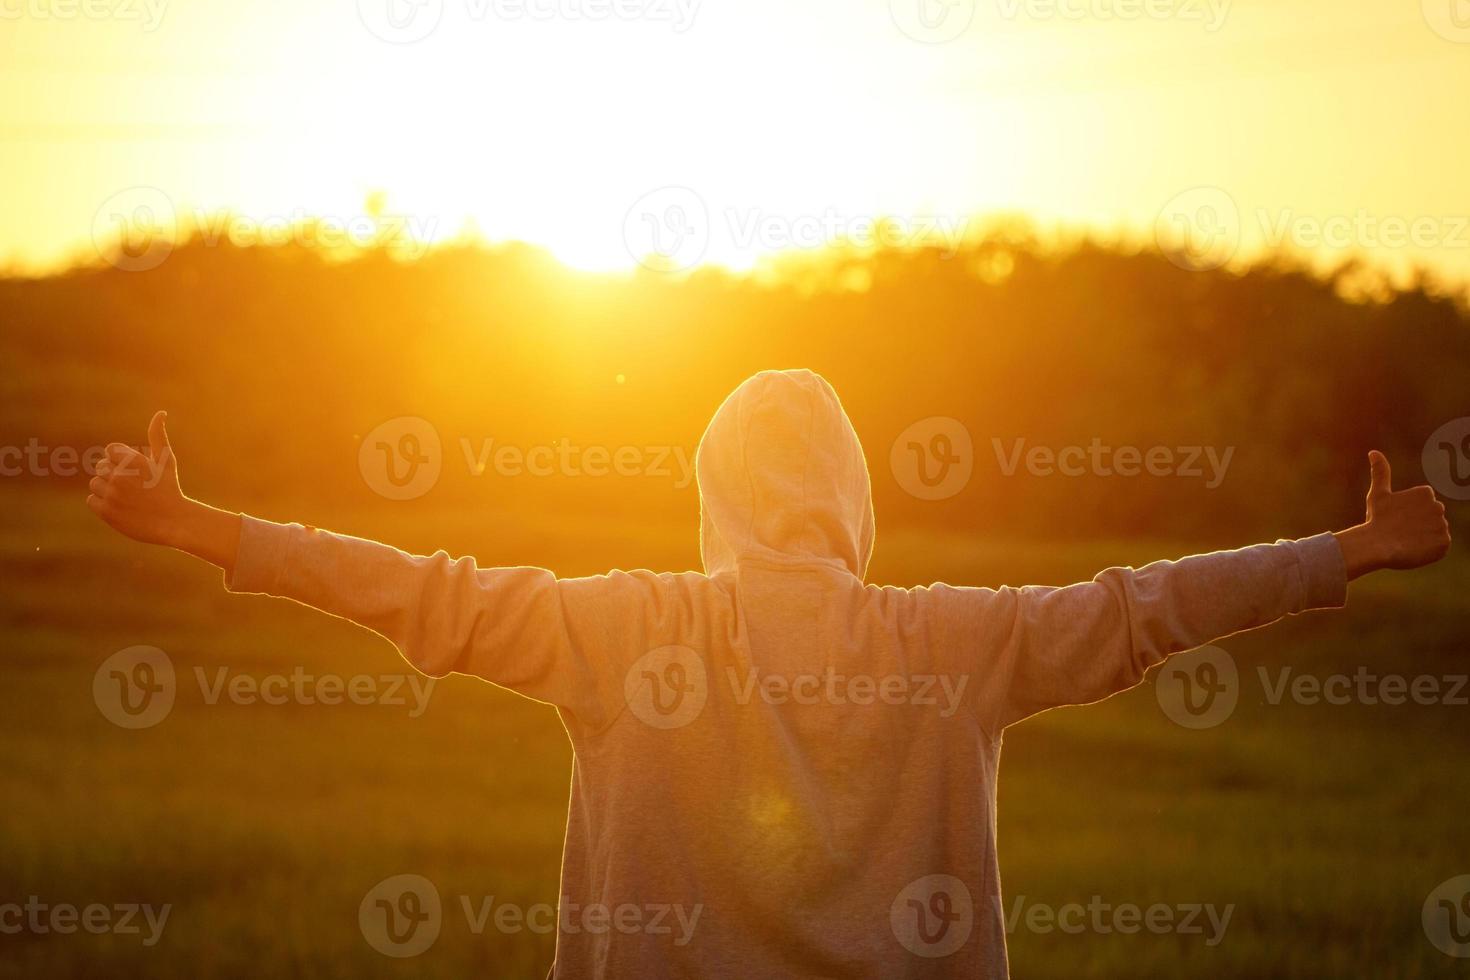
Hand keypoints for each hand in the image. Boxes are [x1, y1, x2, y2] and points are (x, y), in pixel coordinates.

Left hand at [87, 410, 189, 546]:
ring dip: (107, 488)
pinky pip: (92, 500)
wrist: (173, 522)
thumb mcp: (166, 460)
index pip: (111, 450)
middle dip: (114, 473)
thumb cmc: (169, 488)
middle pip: (101, 466)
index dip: (122, 460)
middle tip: (133, 486)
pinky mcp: (106, 512)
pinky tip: (121, 506)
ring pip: (95, 483)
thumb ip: (157, 435)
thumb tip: (160, 413)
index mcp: (134, 461)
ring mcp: (112, 495)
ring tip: (126, 496)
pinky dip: (103, 503)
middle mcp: (121, 476)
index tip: (136, 471)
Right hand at [1336, 450, 1451, 576]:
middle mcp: (1438, 507)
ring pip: (1435, 532)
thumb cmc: (1376, 519)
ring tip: (1406, 541)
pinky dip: (1429, 550)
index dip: (1409, 514)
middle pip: (1431, 518)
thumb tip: (1373, 451)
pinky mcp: (1444, 543)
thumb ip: (1381, 472)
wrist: (1376, 546)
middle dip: (1419, 525)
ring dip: (1424, 538)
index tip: (1397, 519)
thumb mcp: (1378, 494)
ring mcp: (1442, 525)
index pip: (1424, 506)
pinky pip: (1440, 547)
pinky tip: (1414, 549)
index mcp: (1425, 493)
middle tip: (1401, 531)